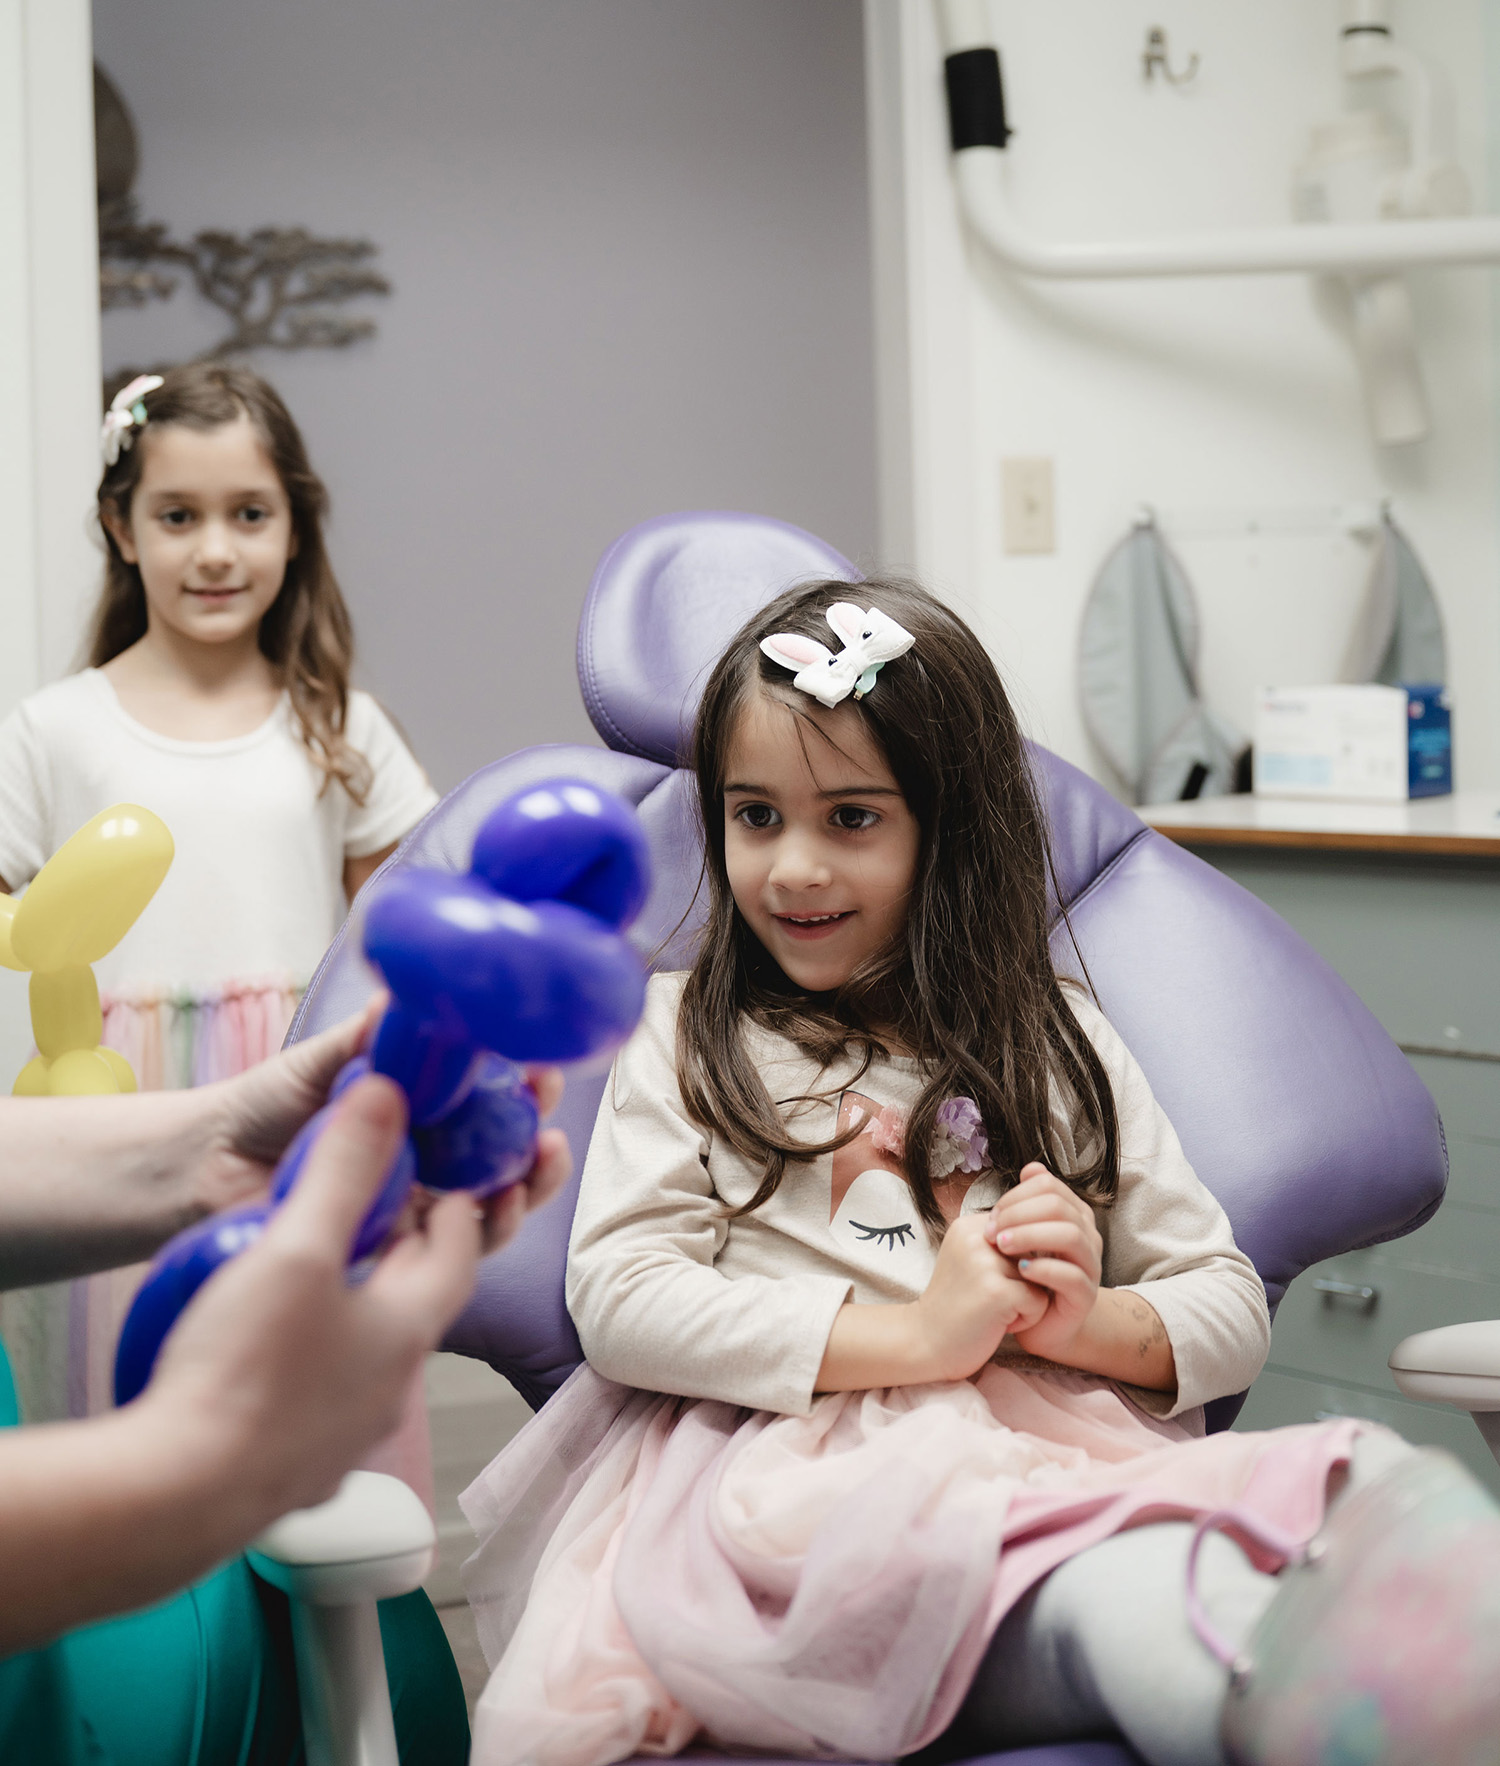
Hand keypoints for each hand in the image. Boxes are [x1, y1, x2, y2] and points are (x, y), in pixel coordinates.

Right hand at [140, 1072, 560, 1525]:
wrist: (178, 1494)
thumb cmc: (246, 1368)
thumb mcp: (296, 1248)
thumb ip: (345, 1170)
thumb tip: (388, 1094)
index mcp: (410, 1330)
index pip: (462, 1252)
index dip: (460, 1207)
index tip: (448, 1175)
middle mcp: (392, 1389)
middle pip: (416, 1303)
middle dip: (406, 1254)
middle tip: (383, 1211)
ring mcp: (346, 1436)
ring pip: (369, 1356)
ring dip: (358, 1311)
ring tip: (323, 1274)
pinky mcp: (298, 1468)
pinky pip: (319, 1402)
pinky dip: (314, 1363)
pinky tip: (274, 1350)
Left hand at [195, 999, 570, 1241]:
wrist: (205, 1164)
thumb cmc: (264, 1107)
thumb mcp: (325, 1062)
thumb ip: (371, 1038)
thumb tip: (404, 996)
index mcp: (422, 1109)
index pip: (493, 1102)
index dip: (526, 1091)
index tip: (542, 1070)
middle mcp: (429, 1160)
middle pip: (506, 1160)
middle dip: (541, 1149)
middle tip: (548, 1130)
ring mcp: (413, 1208)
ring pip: (489, 1208)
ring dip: (524, 1192)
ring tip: (529, 1173)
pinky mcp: (392, 1250)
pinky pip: (448, 1248)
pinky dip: (479, 1230)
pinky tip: (486, 1208)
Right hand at [911, 1212, 1049, 1382]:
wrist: (925, 1344)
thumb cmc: (955, 1306)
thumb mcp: (970, 1261)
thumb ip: (1000, 1245)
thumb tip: (1047, 1239)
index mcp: (969, 1226)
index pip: (1022, 1234)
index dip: (1015, 1264)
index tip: (985, 1281)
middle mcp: (976, 1237)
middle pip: (1034, 1254)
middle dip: (1022, 1282)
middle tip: (989, 1300)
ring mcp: (986, 1263)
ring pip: (1040, 1277)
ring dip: (1025, 1301)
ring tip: (994, 1312)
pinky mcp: (998, 1291)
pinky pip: (1040, 1300)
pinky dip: (1027, 1319)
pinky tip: (999, 1324)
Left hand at [988, 1163, 1103, 1362]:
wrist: (1040, 1324)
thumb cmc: (1027, 1276)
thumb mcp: (1023, 1236)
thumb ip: (1026, 1204)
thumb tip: (1030, 1169)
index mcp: (1073, 1215)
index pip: (1048, 1185)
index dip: (1016, 1195)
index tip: (992, 1215)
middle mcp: (1087, 1236)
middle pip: (1059, 1206)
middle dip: (1019, 1214)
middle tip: (991, 1232)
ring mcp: (1090, 1266)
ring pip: (1071, 1235)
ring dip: (1031, 1236)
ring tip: (1001, 1246)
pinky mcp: (1085, 1296)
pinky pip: (1072, 1275)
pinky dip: (1044, 1268)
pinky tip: (1020, 1270)